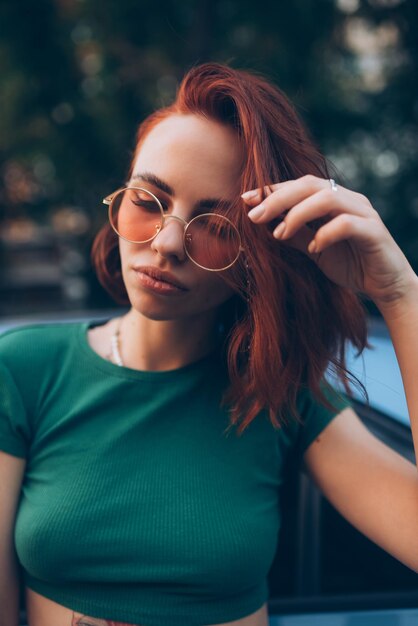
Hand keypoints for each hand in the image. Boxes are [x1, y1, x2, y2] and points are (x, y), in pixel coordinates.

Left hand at [242, 175, 416, 306]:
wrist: (385, 287)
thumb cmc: (350, 264)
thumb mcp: (314, 250)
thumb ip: (294, 235)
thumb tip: (265, 225)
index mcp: (333, 200)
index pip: (299, 185)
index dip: (272, 190)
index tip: (246, 200)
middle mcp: (348, 199)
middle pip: (309, 185)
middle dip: (278, 198)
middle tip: (255, 216)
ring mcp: (363, 212)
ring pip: (327, 198)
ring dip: (297, 215)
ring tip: (280, 235)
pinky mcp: (374, 231)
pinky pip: (346, 224)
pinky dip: (325, 234)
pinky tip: (314, 249)